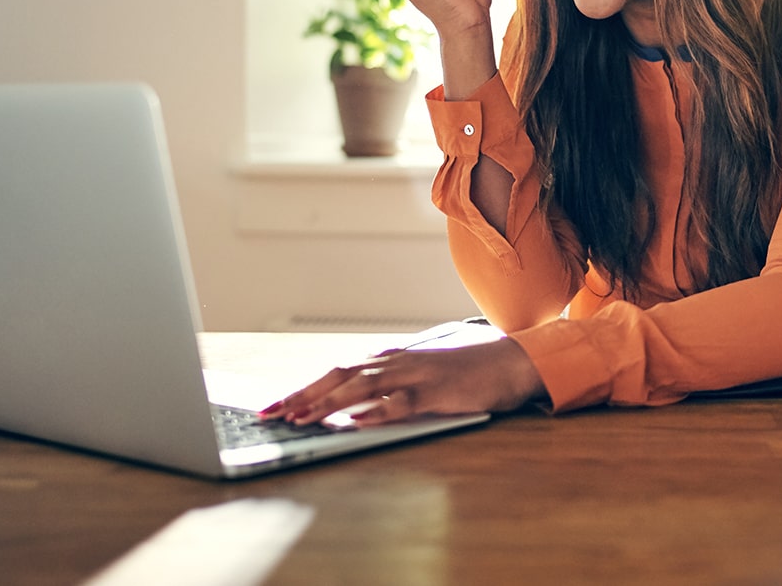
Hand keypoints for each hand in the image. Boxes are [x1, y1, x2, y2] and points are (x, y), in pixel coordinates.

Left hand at [260, 338, 545, 427]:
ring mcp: (416, 375)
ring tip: (301, 418)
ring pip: (363, 387)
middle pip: (340, 376)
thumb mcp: (420, 377)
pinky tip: (356, 421)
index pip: (337, 372)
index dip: (303, 389)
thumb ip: (389, 388)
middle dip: (303, 395)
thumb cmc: (465, 374)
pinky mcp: (437, 392)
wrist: (510, 362)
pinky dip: (376, 411)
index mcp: (390, 360)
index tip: (274, 407)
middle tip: (271, 414)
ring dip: (329, 403)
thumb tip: (351, 408)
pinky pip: (401, 402)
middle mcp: (396, 363)